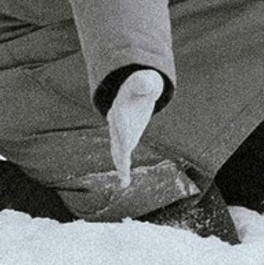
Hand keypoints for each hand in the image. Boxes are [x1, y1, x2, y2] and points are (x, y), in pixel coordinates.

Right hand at [106, 69, 164, 185]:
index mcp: (120, 110)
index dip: (124, 132)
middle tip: (124, 164)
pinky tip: (125, 182)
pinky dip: (123, 168)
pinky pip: (123, 155)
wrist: (132, 93)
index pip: (121, 123)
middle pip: (117, 140)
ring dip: (121, 165)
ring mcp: (119, 134)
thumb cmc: (140, 86)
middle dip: (120, 153)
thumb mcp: (144, 82)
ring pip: (118, 151)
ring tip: (124, 181)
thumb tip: (147, 83)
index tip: (128, 144)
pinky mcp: (125, 140)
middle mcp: (116, 124)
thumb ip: (144, 83)